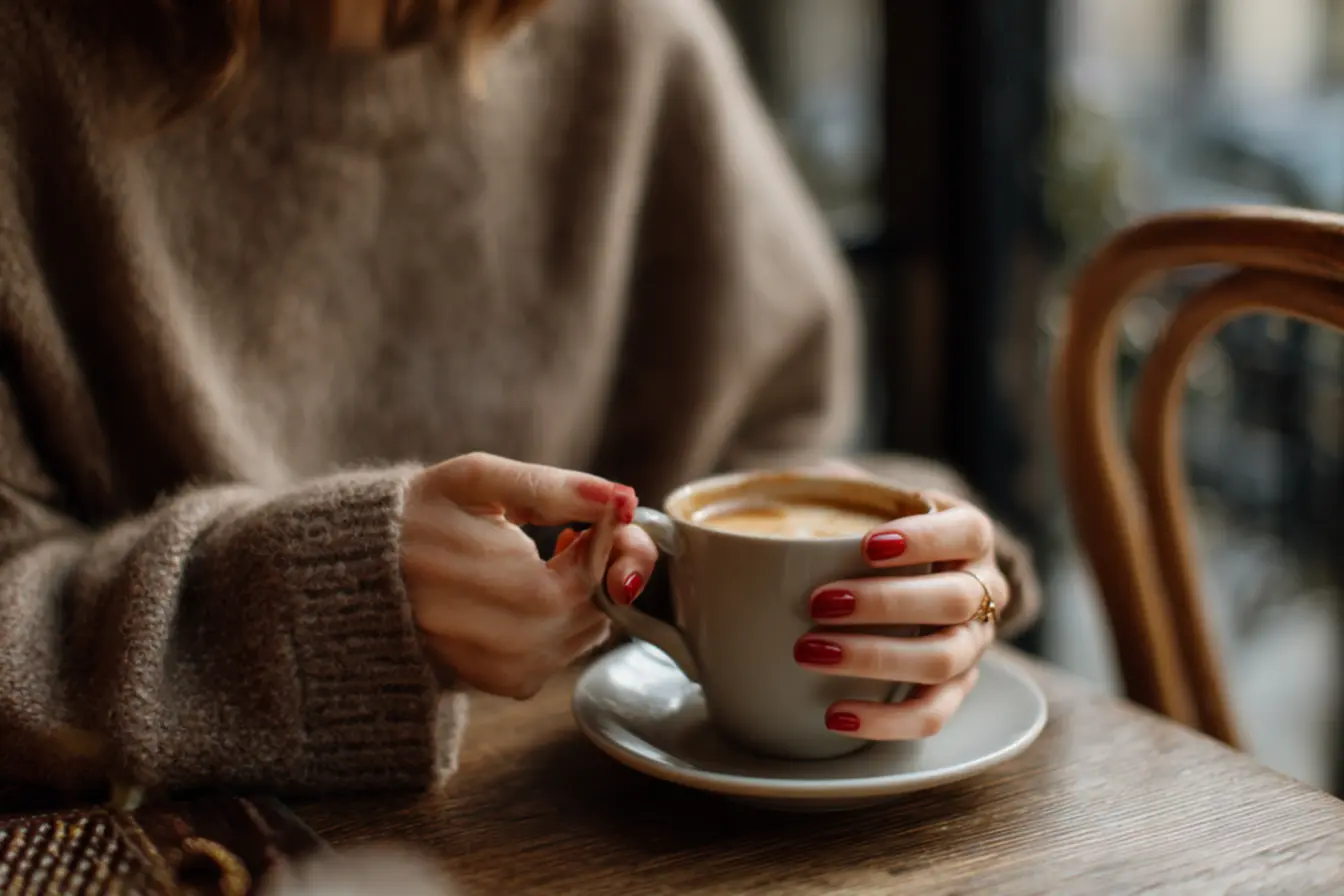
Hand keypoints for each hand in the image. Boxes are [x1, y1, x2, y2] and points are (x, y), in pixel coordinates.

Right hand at [400, 452, 640, 698]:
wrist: (350, 578)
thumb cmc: (414, 518)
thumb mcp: (475, 481)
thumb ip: (551, 486)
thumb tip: (621, 498)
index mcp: (504, 587)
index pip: (593, 573)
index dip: (609, 541)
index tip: (603, 513)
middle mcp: (510, 643)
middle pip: (597, 607)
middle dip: (597, 567)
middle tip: (571, 532)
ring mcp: (507, 671)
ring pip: (586, 633)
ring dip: (581, 594)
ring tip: (543, 558)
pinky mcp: (502, 685)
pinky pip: (562, 653)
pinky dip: (559, 621)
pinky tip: (526, 591)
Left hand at [793, 472, 1007, 740]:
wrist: (916, 573)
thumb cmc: (879, 530)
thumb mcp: (867, 498)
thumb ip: (832, 489)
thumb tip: (769, 495)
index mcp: (970, 536)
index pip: (964, 533)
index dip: (923, 539)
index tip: (867, 545)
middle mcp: (984, 590)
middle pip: (952, 601)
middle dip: (883, 604)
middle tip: (817, 603)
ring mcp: (974, 644)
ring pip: (943, 660)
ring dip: (875, 658)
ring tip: (810, 652)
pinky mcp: (955, 689)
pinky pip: (932, 714)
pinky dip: (885, 720)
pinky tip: (835, 715)